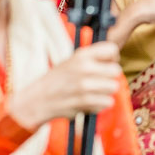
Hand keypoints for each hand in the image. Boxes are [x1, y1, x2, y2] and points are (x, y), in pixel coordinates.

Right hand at [6, 43, 121, 127]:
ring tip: (92, 93)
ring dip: (105, 92)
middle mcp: (84, 68)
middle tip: (99, 81)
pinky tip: (89, 102)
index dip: (112, 58)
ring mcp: (85, 85)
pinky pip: (107, 102)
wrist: (38, 100)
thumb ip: (92, 58)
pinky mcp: (86, 102)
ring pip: (113, 87)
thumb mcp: (71, 62)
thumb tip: (115, 59)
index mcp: (81, 55)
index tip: (106, 64)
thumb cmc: (57, 81)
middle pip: (116, 70)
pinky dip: (100, 104)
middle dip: (109, 77)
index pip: (111, 49)